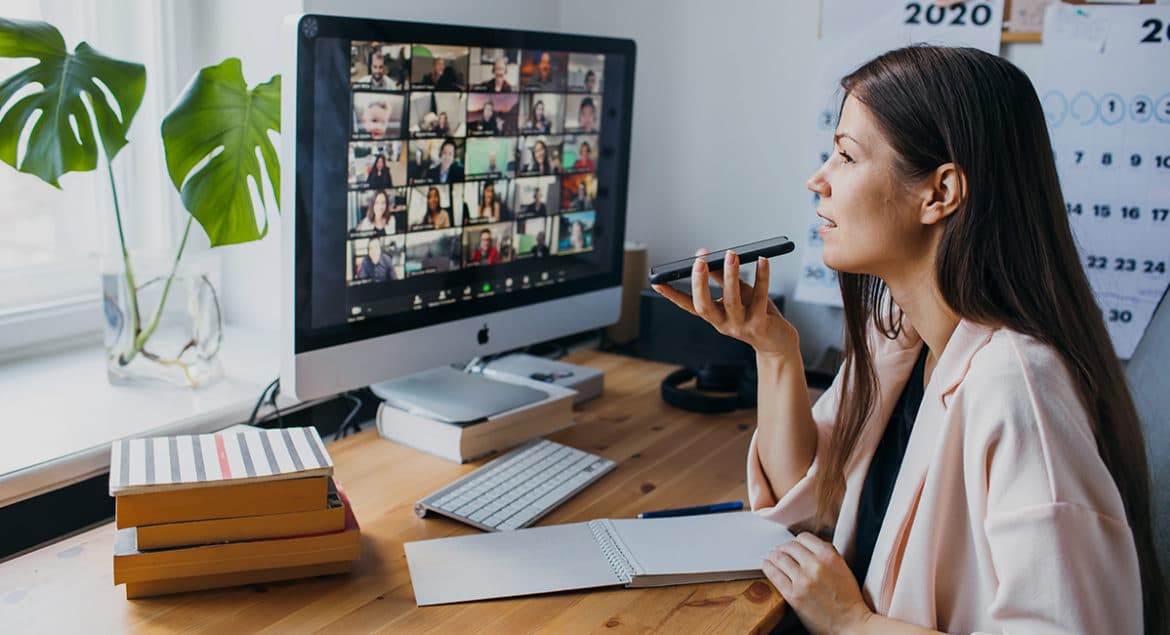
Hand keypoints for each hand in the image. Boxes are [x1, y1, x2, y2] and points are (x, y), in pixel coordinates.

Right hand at [650, 248, 798, 359]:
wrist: (777, 343)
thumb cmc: (756, 316)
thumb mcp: (737, 295)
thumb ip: (722, 277)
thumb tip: (708, 255)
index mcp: (714, 317)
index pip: (687, 305)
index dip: (671, 295)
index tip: (656, 282)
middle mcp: (723, 324)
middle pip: (704, 307)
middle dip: (700, 284)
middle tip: (699, 262)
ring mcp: (741, 326)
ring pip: (731, 301)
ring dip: (730, 276)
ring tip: (731, 255)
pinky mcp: (761, 324)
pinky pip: (760, 298)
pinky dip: (762, 277)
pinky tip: (763, 261)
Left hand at [763, 533, 872, 634]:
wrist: (851, 623)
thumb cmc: (848, 598)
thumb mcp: (842, 567)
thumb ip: (826, 554)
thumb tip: (807, 545)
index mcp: (829, 556)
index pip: (804, 538)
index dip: (797, 541)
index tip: (794, 546)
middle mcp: (815, 565)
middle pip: (789, 547)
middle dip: (784, 548)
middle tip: (780, 551)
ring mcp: (802, 580)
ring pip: (779, 558)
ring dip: (774, 556)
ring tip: (772, 557)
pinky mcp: (793, 595)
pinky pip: (774, 575)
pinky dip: (768, 567)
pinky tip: (766, 565)